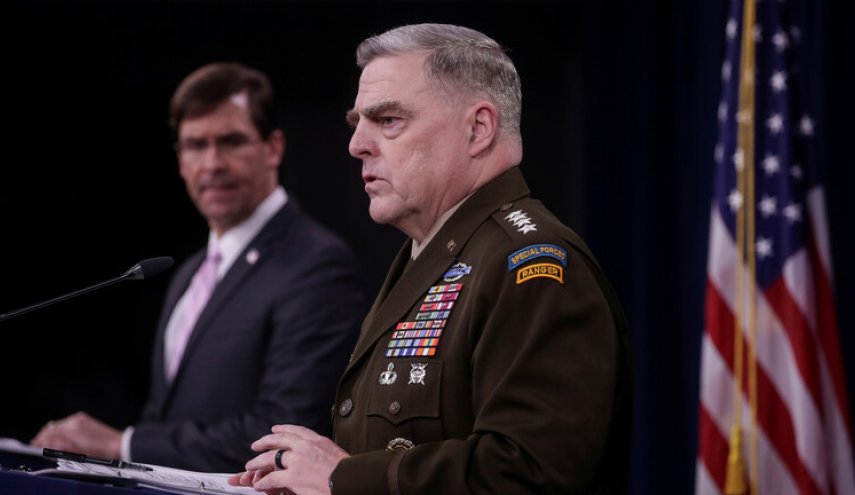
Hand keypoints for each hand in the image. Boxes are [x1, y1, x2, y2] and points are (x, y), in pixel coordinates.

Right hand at [31, 412, 121, 458]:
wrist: (117, 445)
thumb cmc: (100, 451)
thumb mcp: (76, 453)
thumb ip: (59, 447)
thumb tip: (45, 444)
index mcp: (71, 429)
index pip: (48, 433)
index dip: (39, 440)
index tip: (35, 446)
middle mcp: (74, 421)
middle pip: (51, 428)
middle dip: (44, 437)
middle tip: (40, 446)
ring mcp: (79, 419)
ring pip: (58, 425)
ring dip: (52, 433)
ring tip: (50, 443)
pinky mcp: (84, 419)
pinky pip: (66, 424)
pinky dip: (61, 430)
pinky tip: (63, 438)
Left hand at [227, 424, 348, 494]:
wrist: (350, 480)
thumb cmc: (348, 472)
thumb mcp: (336, 454)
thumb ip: (324, 452)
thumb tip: (320, 456)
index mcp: (318, 440)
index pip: (297, 430)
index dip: (284, 429)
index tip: (276, 429)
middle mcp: (306, 446)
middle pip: (280, 440)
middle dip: (265, 441)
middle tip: (256, 444)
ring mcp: (298, 461)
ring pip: (271, 457)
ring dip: (258, 461)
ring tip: (250, 464)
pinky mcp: (293, 476)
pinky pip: (272, 478)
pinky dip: (263, 481)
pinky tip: (258, 484)